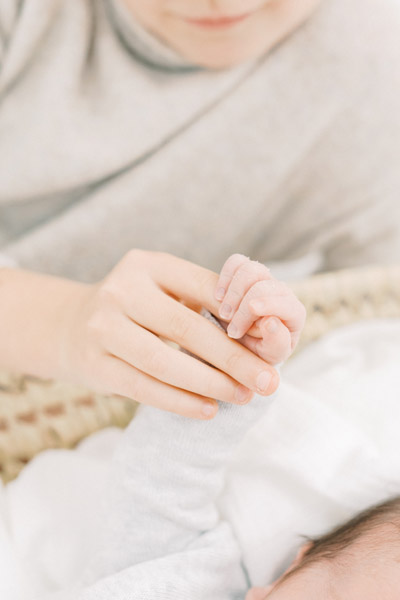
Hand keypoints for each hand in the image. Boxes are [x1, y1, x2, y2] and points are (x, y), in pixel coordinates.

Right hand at [60, 250, 279, 419]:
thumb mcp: (164, 291)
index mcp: (147, 265)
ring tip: (242, 396)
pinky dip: (179, 402)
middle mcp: (121, 290)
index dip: (241, 315)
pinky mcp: (94, 365)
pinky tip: (207, 410)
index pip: (204, 287)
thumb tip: (263, 331)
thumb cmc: (136, 309)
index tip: (270, 340)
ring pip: (164, 362)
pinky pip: (143, 388)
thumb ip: (206, 303)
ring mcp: (102, 328)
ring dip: (210, 383)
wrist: (71, 327)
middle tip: (268, 380)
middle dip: (234, 357)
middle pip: (187, 327)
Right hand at [215, 254, 305, 363]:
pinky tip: (218, 296)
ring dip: (233, 291)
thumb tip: (271, 321)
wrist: (241, 348)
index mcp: (293, 314)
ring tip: (224, 313)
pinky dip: (225, 275)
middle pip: (264, 284)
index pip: (286, 303)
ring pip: (250, 269)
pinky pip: (236, 261)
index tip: (241, 323)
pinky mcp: (245, 273)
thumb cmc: (259, 355)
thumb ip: (276, 343)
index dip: (266, 308)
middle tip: (231, 331)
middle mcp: (280, 292)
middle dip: (243, 306)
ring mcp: (263, 280)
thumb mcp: (269, 357)